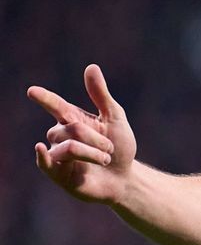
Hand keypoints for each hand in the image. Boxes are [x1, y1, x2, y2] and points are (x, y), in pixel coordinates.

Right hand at [27, 64, 136, 204]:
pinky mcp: (56, 173)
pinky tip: (39, 148)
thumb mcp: (114, 118)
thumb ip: (101, 95)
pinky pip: (46, 162)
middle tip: (110, 148)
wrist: (124, 177)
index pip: (56, 106)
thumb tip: (91, 67)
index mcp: (73, 119)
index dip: (45, 98)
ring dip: (94, 154)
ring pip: (69, 147)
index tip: (32, 91)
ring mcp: (56, 154)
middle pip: (72, 128)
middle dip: (98, 138)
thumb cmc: (119, 147)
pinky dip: (43, 156)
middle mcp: (60, 135)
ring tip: (105, 159)